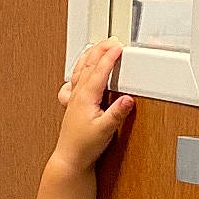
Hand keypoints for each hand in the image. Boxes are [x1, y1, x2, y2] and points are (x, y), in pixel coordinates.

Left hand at [52, 38, 134, 174]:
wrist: (70, 158)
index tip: (119, 47)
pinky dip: (79, 69)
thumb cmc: (84, 146)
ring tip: (99, 46)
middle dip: (101, 49)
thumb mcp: (105, 130)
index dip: (110, 57)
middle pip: (89, 64)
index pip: (99, 70)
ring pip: (81, 68)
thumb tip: (128, 99)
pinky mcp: (72, 103)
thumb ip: (117, 113)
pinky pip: (74, 79)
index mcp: (86, 97)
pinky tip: (80, 69)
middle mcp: (78, 94)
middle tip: (112, 40)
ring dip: (91, 55)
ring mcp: (74, 97)